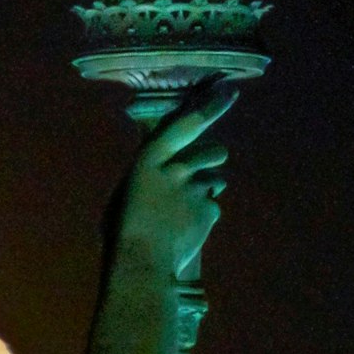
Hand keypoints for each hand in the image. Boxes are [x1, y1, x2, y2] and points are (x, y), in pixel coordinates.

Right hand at [112, 78, 237, 277]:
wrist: (141, 260)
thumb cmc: (125, 227)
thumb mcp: (130, 188)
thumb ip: (154, 169)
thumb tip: (171, 159)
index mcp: (151, 157)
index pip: (188, 122)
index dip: (210, 106)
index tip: (228, 92)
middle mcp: (177, 167)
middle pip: (215, 151)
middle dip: (212, 160)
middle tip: (200, 174)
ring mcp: (196, 188)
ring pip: (217, 179)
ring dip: (207, 188)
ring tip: (185, 209)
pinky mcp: (209, 210)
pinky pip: (213, 206)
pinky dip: (203, 215)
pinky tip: (186, 228)